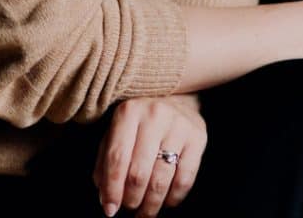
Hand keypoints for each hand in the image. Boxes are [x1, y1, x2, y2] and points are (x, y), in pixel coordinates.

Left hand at [92, 94, 207, 216]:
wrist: (176, 97)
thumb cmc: (141, 119)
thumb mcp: (118, 130)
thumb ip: (106, 160)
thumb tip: (104, 196)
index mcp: (129, 112)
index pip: (117, 157)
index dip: (112, 189)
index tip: (109, 209)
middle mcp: (154, 115)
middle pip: (139, 172)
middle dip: (131, 199)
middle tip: (129, 209)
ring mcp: (178, 125)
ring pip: (161, 179)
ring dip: (151, 204)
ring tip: (145, 212)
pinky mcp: (198, 136)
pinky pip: (185, 179)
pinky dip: (173, 198)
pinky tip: (166, 202)